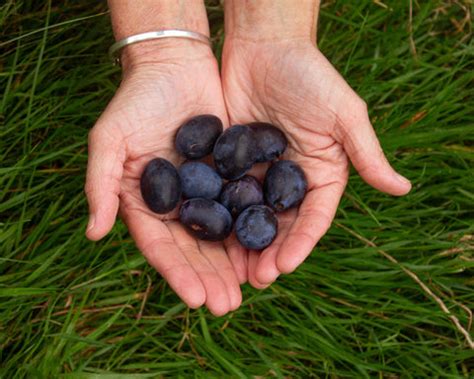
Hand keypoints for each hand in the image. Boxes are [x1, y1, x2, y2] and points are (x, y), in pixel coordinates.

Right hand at [85, 43, 241, 315]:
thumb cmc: (136, 100)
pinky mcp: (230, 174)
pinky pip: (242, 206)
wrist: (175, 65)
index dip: (177, 273)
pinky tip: (266, 249)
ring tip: (251, 288)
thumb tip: (94, 233)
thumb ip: (100, 184)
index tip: (196, 299)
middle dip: (210, 277)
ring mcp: (205, 190)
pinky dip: (252, 228)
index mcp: (145, 202)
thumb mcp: (110, 139)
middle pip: (194, 248)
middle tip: (228, 305)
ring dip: (234, 262)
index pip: (161, 246)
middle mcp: (177, 203)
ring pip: (221, 234)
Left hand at [221, 39, 410, 287]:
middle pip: (281, 225)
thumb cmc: (309, 74)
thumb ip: (366, 152)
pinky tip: (209, 238)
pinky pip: (225, 196)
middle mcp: (290, 180)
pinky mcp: (231, 163)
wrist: (264, 46)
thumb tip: (403, 189)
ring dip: (243, 245)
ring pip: (251, 217)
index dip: (300, 244)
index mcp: (321, 174)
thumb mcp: (343, 113)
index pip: (313, 217)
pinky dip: (219, 218)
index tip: (283, 267)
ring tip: (232, 272)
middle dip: (269, 253)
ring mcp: (259, 173)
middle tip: (255, 280)